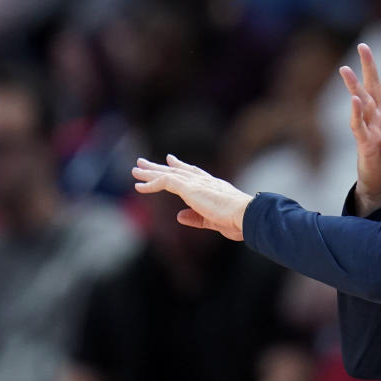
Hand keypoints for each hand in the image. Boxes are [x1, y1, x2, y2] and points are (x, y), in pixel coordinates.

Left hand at [131, 154, 251, 239]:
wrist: (245, 214)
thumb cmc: (237, 220)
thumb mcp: (212, 221)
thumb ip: (196, 218)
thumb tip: (179, 216)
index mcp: (212, 186)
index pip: (193, 172)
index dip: (180, 166)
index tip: (169, 159)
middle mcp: (204, 181)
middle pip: (177, 170)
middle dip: (159, 167)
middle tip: (143, 162)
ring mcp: (196, 183)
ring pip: (168, 174)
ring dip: (150, 172)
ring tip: (135, 169)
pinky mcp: (189, 188)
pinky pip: (165, 182)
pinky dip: (151, 184)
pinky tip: (139, 187)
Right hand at [339, 42, 380, 214]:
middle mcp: (380, 114)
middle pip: (373, 85)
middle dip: (368, 66)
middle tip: (362, 46)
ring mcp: (371, 126)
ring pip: (361, 101)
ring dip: (354, 85)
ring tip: (345, 69)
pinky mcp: (364, 142)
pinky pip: (359, 125)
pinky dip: (356, 112)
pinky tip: (354, 99)